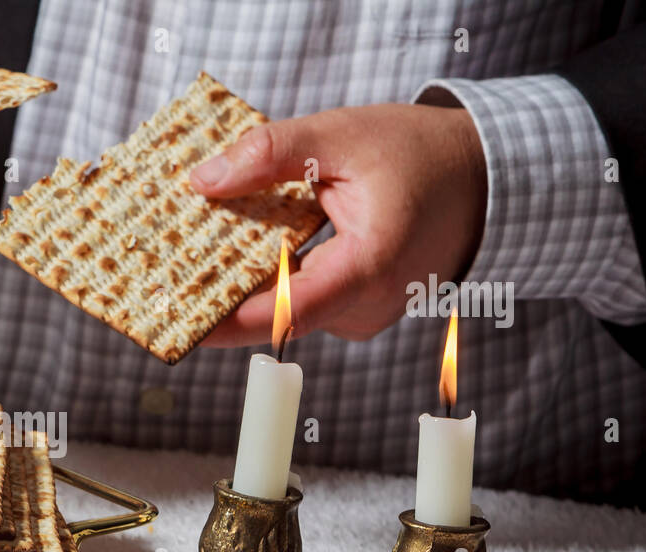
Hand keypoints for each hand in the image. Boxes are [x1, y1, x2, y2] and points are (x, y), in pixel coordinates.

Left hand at [190, 103, 486, 346]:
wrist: (486, 179)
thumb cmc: (424, 155)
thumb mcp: (344, 136)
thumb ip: (273, 153)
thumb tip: (203, 180)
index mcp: (369, 267)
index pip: (284, 311)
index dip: (226, 321)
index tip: (177, 319)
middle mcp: (367, 306)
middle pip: (274, 315)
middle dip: (218, 297)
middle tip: (158, 279)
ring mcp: (363, 315)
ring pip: (284, 311)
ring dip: (241, 286)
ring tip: (184, 260)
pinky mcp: (357, 311)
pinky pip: (301, 303)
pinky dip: (268, 281)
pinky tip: (233, 256)